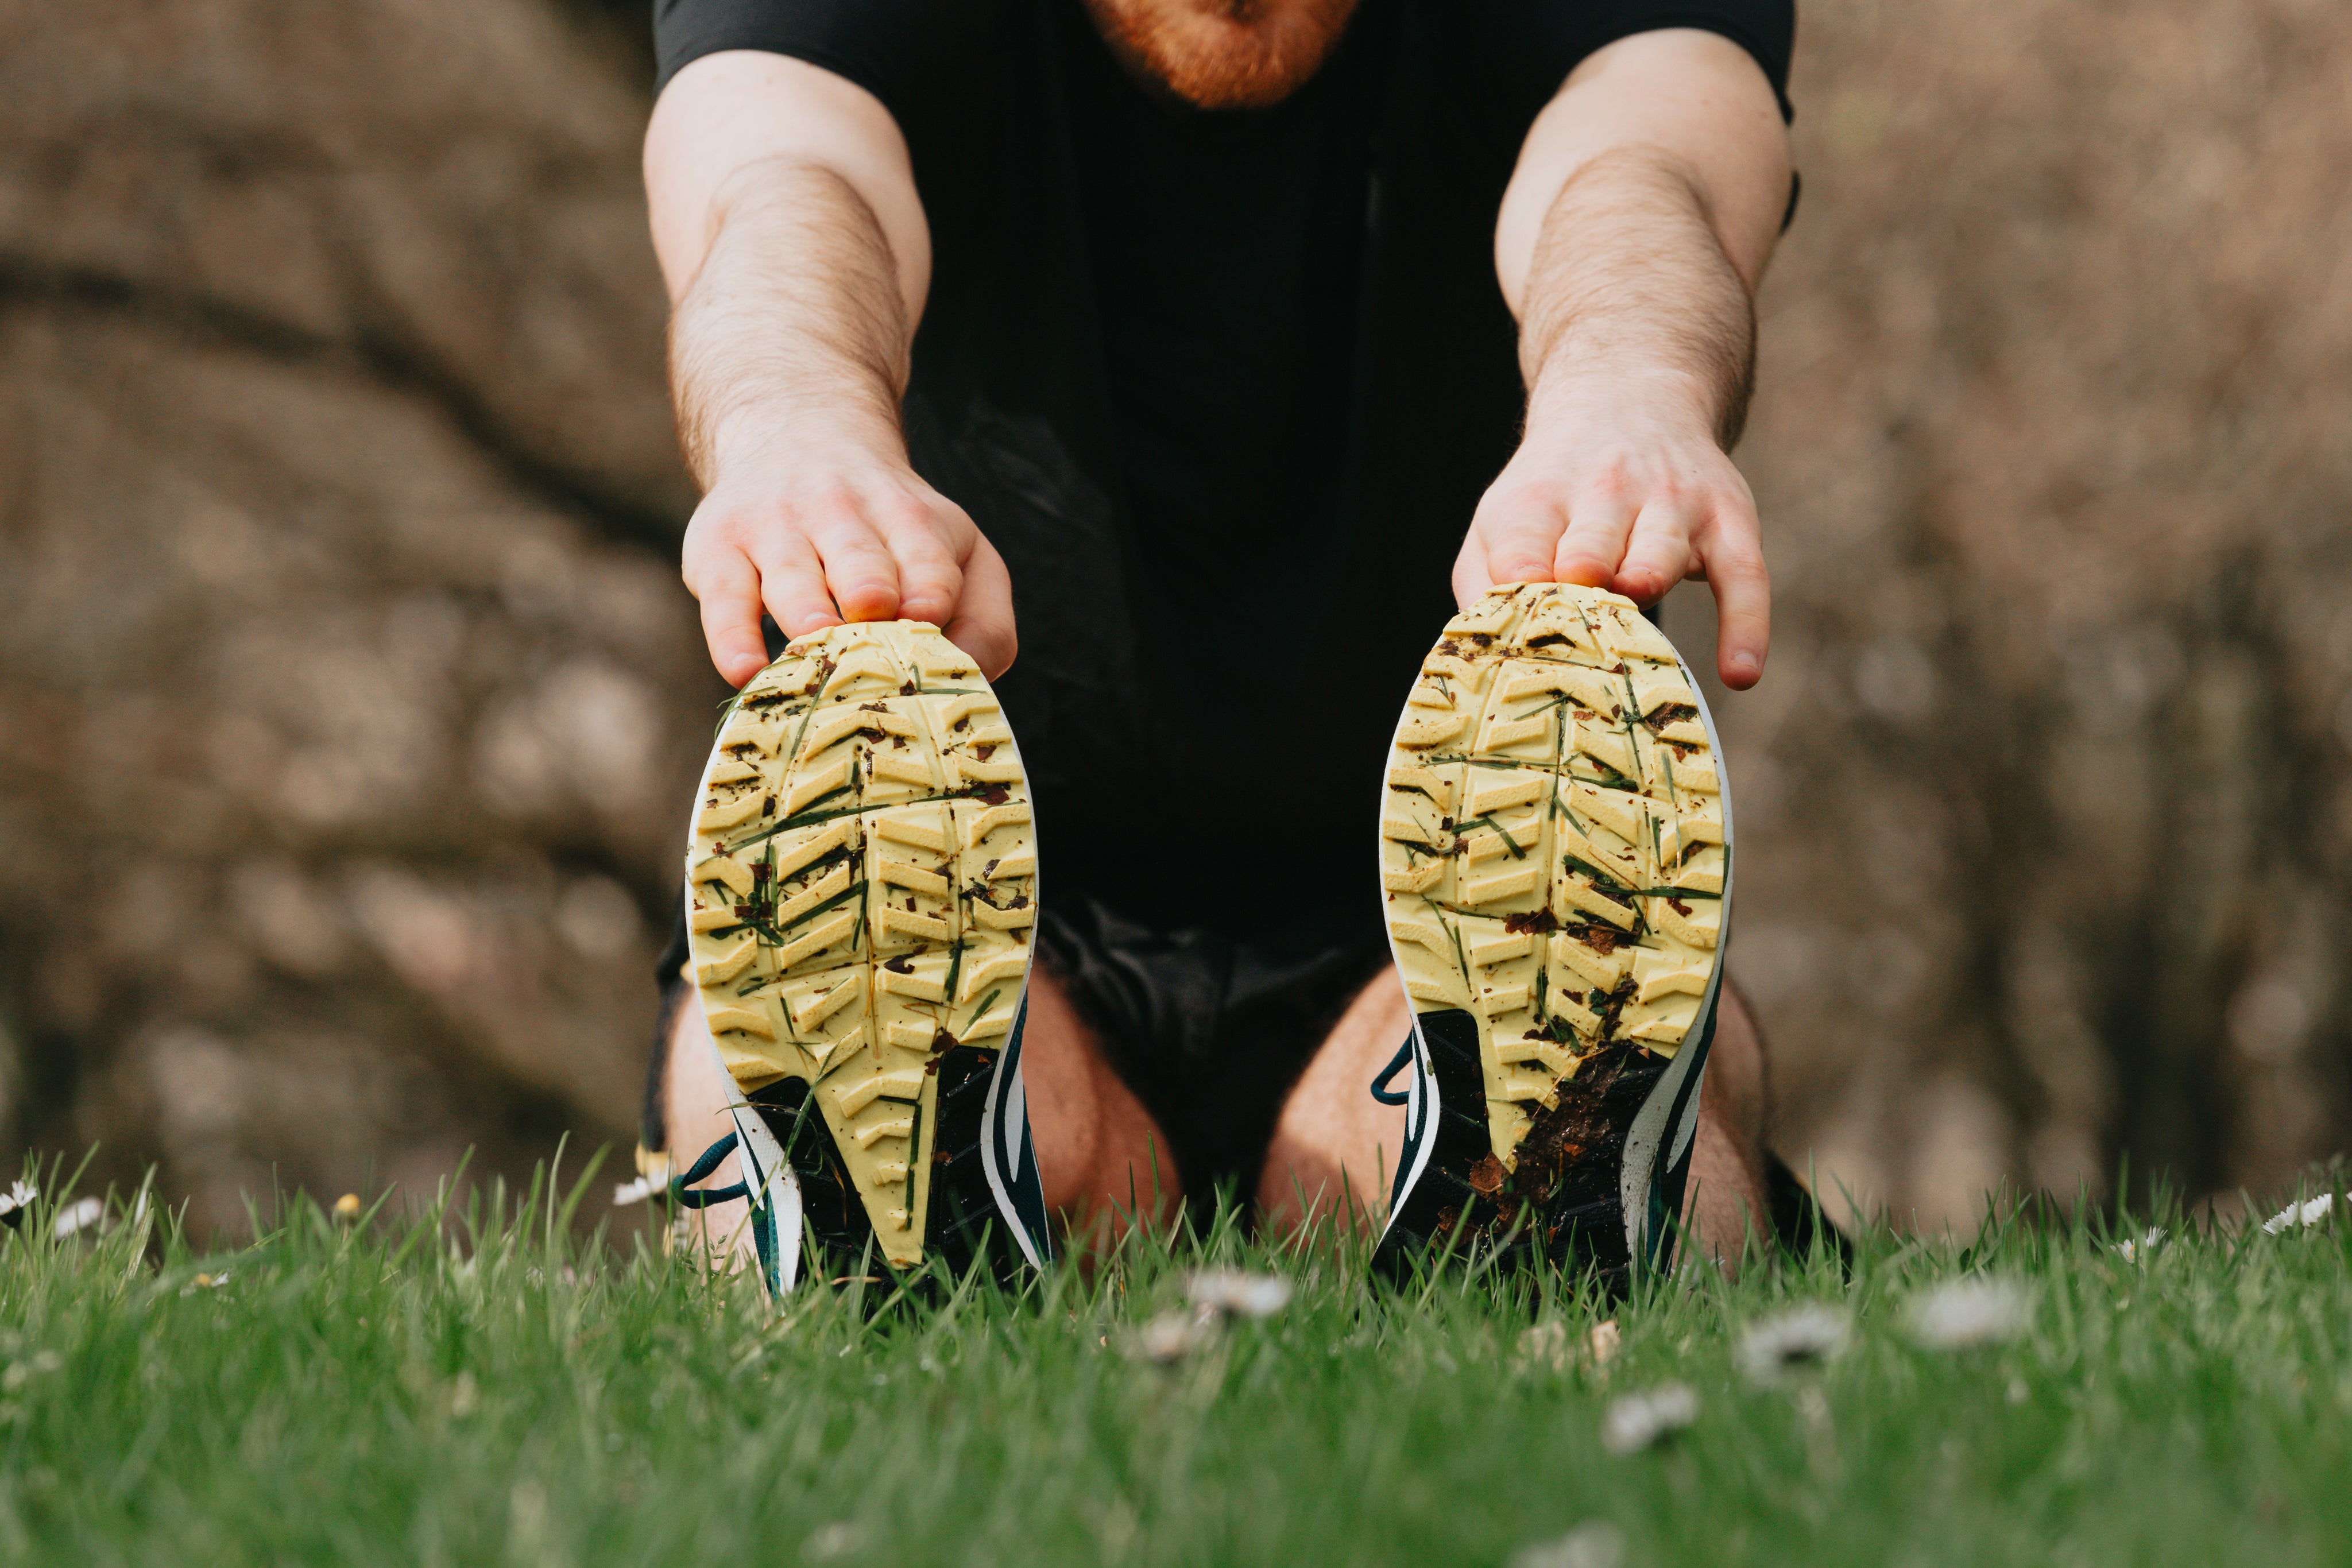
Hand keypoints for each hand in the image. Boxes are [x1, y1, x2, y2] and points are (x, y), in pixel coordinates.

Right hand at [681, 436, 1015, 687]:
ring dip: (808, 621)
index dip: (930, 595)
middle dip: (869, 596)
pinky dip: (732, 638)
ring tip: (814, 659)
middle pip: (862, 569)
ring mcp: (775, 529)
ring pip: (795, 584)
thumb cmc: (890, 527)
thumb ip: (984, 616)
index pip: (928, 561)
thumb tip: (970, 682)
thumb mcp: (955, 548)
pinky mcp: (718, 550)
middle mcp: (842, 516)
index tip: (927, 622)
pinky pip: (725, 599)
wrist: (795, 432)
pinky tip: (747, 671)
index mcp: (911, 520)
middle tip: (873, 631)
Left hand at [1453, 378, 1768, 688]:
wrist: (1629, 399)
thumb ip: (1483, 580)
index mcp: (1539, 500)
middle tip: (1576, 602)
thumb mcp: (1502, 516)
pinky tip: (1740, 674)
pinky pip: (1744, 575)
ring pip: (1662, 550)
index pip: (1523, 542)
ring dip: (1649, 580)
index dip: (1521, 575)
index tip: (1519, 606)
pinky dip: (1747, 624)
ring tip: (1643, 629)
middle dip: (1586, 571)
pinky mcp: (1727, 520)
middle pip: (1592, 544)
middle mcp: (1606, 494)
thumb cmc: (1555, 491)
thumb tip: (1487, 653)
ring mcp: (1672, 505)